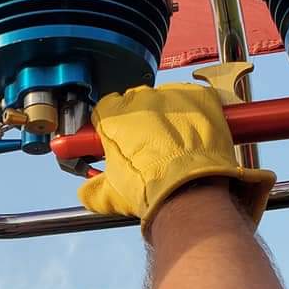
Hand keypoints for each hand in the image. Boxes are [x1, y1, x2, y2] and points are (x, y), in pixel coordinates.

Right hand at [78, 82, 275, 233]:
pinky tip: (196, 135)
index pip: (106, 109)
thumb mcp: (109, 194)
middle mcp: (141, 98)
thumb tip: (88, 191)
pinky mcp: (200, 97)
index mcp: (112, 115)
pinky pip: (196, 98)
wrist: (191, 190)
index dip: (114, 127)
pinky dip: (196, 113)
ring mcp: (173, 95)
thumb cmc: (152, 189)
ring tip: (177, 145)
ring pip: (168, 99)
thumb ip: (92, 188)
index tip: (120, 141)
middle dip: (142, 122)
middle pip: (138, 102)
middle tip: (151, 148)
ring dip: (170, 117)